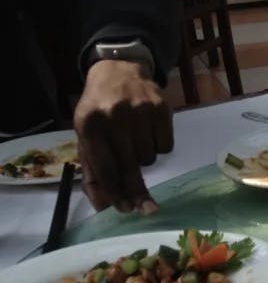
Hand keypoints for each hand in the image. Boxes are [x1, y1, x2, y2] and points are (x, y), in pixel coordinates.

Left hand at [73, 59, 173, 212]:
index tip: (126, 210)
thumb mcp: (87, 137)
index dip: (116, 192)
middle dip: (137, 191)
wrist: (118, 72)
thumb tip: (107, 207)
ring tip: (135, 141)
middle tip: (147, 209)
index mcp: (88, 125)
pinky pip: (165, 146)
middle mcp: (113, 116)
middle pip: (129, 167)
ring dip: (144, 159)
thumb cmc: (99, 112)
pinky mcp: (161, 108)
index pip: (105, 168)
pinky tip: (149, 132)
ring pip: (149, 158)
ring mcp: (139, 111)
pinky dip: (159, 146)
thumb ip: (94, 173)